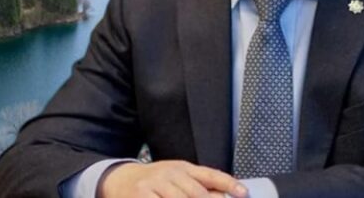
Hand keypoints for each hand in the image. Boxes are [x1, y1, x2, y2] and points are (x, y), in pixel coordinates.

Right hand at [98, 160, 246, 197]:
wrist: (120, 179)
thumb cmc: (154, 181)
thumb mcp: (177, 177)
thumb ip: (200, 185)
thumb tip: (224, 195)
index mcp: (183, 168)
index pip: (210, 175)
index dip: (228, 184)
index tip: (243, 193)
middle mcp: (170, 173)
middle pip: (197, 193)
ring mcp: (155, 185)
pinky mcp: (141, 196)